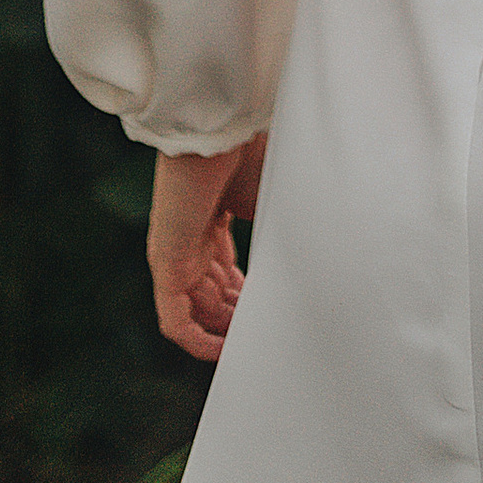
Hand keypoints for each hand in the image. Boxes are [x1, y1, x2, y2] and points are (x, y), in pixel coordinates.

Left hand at [146, 134, 266, 361]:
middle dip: (240, 321)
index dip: (250, 300)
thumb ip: (282, 236)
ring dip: (225, 334)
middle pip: (214, 298)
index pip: (227, 276)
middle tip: (269, 336)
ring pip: (199, 313)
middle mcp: (193, 242)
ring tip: (255, 349)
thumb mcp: (274, 201)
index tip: (274, 315)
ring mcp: (177, 255)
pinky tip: (222, 353)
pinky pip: (176, 319)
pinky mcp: (166, 264)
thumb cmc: (250, 153)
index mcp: (215, 221)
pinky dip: (197, 341)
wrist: (221, 129)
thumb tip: (316, 266)